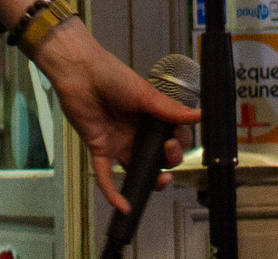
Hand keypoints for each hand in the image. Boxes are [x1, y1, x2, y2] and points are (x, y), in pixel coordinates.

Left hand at [30, 21, 201, 212]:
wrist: (80, 72)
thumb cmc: (110, 75)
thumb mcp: (144, 93)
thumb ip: (170, 110)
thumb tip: (197, 116)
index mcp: (150, 117)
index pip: (172, 138)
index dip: (179, 144)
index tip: (176, 141)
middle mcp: (136, 132)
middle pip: (158, 157)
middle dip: (168, 161)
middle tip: (168, 152)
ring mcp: (119, 143)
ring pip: (137, 170)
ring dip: (149, 181)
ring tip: (159, 183)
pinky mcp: (99, 149)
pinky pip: (106, 176)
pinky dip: (113, 193)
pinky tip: (123, 205)